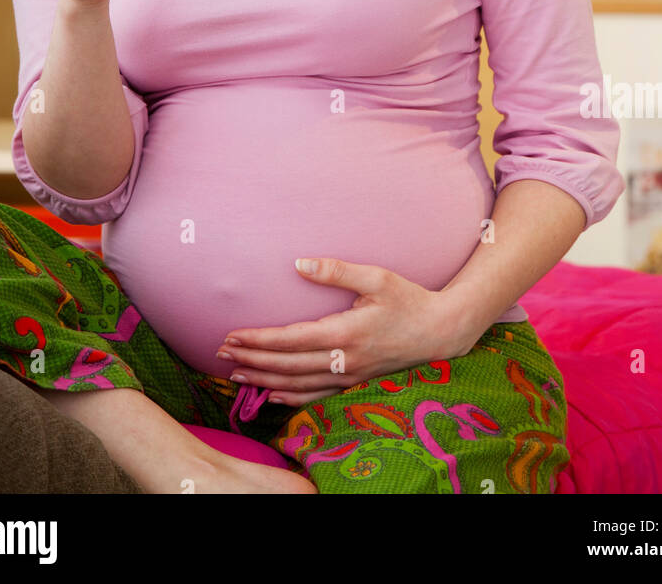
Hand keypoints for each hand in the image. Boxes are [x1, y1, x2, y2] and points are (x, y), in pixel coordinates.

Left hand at [214, 257, 480, 406]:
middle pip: (286, 366)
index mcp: (345, 333)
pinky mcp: (354, 383)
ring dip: (263, 380)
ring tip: (236, 374)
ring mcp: (349, 376)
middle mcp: (344, 361)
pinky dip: (289, 398)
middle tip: (221, 354)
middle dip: (251, 361)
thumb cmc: (409, 298)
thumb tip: (298, 263)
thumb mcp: (376, 277)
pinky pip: (315, 396)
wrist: (440, 331)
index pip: (290, 340)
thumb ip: (336, 270)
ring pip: (297, 385)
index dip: (258, 340)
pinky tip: (270, 396)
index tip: (231, 336)